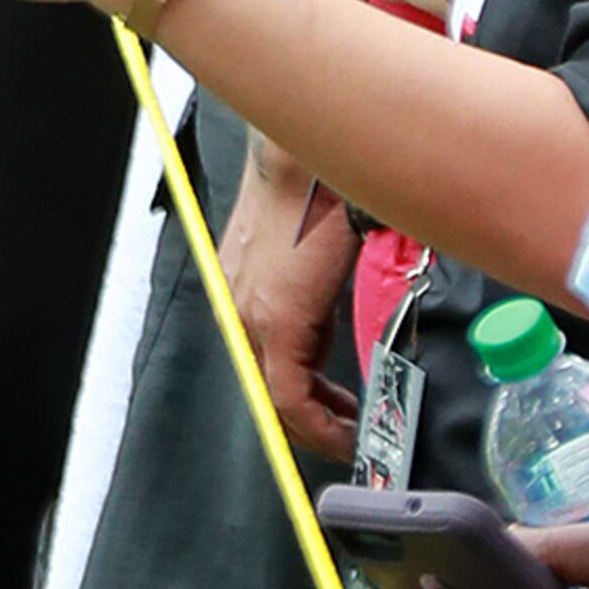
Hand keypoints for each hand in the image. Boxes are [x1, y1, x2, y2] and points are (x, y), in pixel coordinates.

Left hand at [223, 152, 360, 463]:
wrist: (312, 152)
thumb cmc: (318, 185)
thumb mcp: (311, 247)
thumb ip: (317, 288)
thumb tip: (348, 314)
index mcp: (243, 287)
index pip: (262, 361)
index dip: (295, 400)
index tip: (328, 415)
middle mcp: (239, 304)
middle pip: (267, 386)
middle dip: (310, 420)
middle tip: (344, 434)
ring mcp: (252, 313)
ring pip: (276, 395)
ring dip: (316, 424)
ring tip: (349, 436)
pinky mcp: (276, 319)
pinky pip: (289, 392)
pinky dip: (317, 418)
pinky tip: (344, 427)